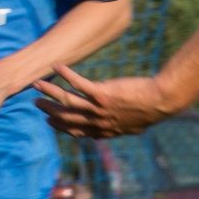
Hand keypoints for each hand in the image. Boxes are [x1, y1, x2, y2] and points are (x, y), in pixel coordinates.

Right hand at [37, 65, 172, 136]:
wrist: (161, 102)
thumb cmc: (150, 111)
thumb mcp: (132, 126)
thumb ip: (117, 129)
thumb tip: (112, 133)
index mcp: (104, 130)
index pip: (75, 131)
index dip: (60, 127)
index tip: (49, 120)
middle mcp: (98, 122)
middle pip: (66, 117)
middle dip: (50, 110)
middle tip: (37, 102)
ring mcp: (99, 108)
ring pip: (66, 101)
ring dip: (49, 92)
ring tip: (37, 84)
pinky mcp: (102, 94)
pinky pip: (78, 83)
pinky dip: (65, 74)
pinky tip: (56, 66)